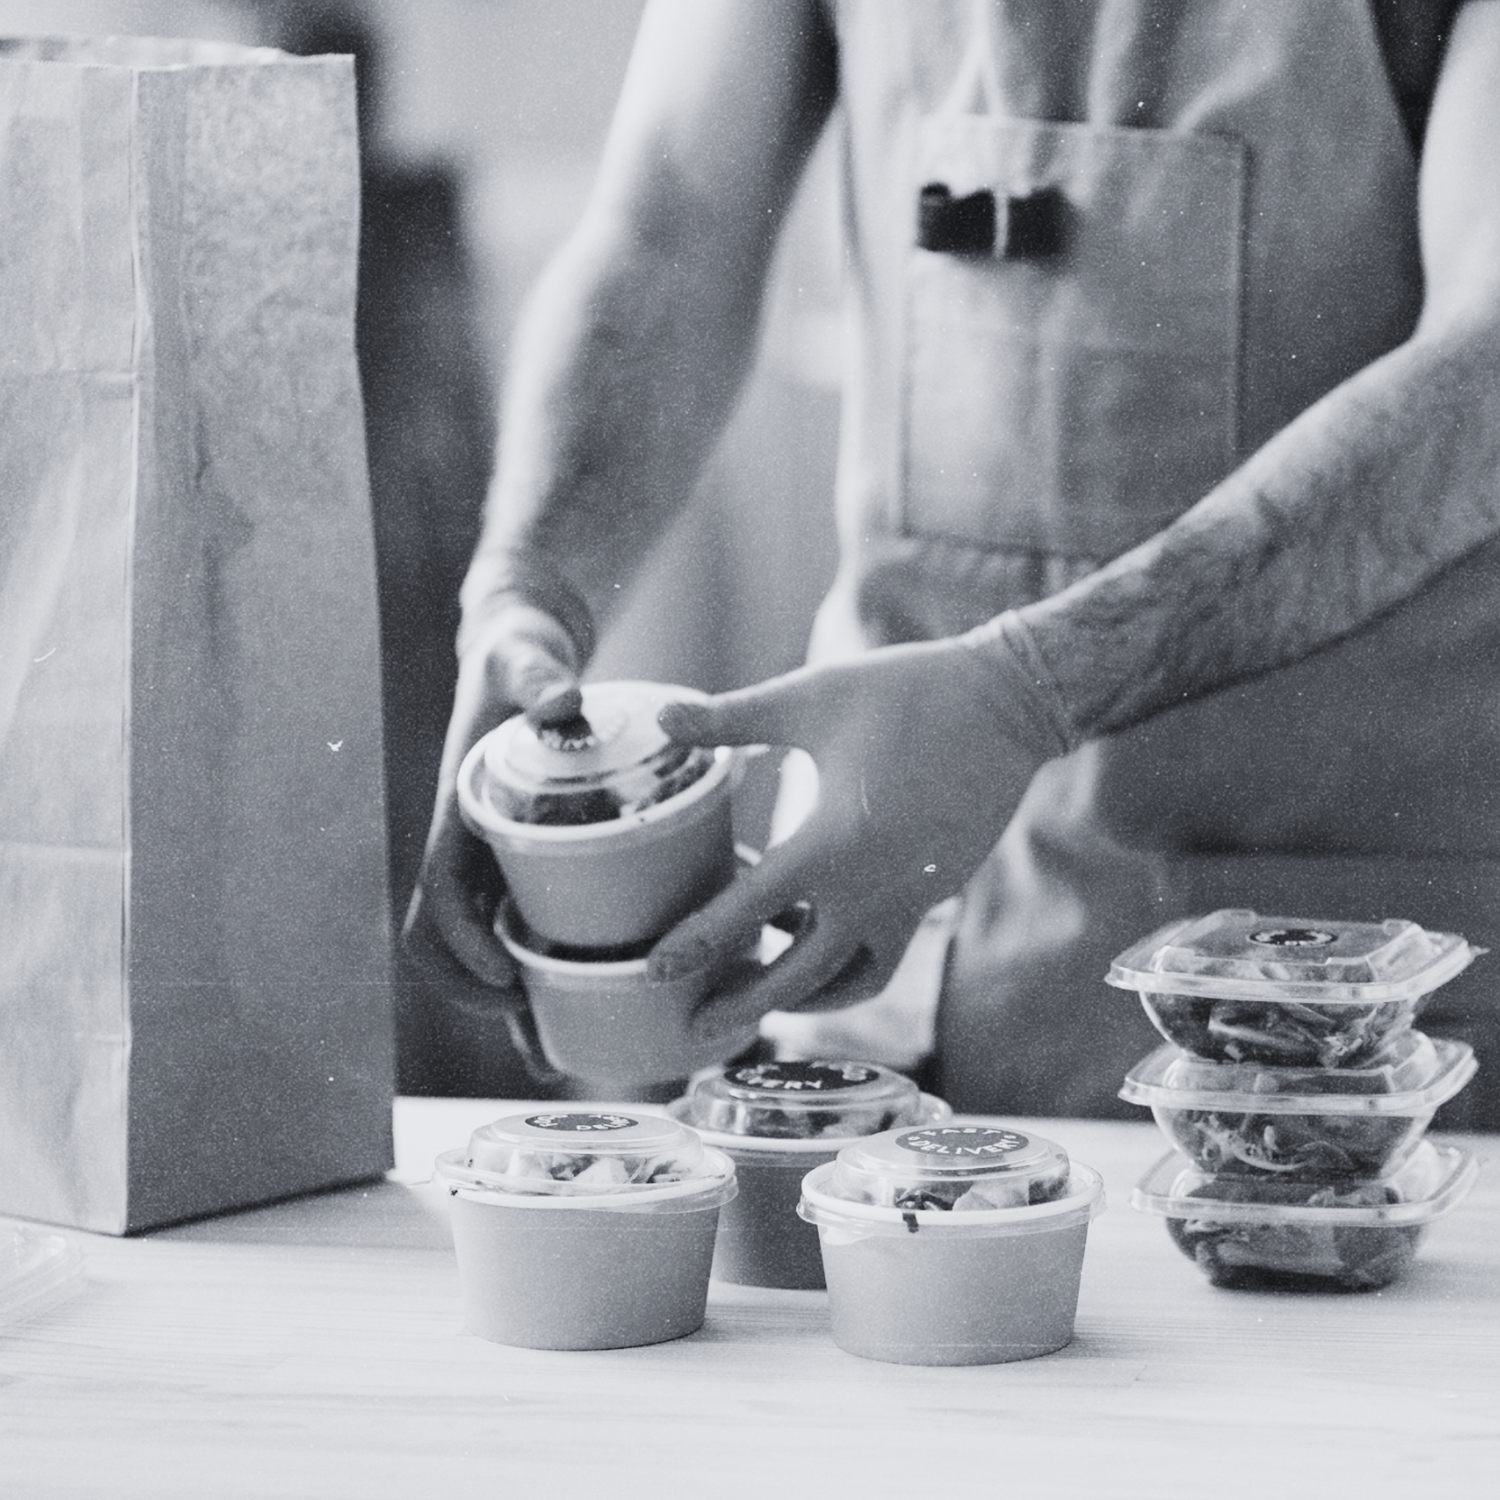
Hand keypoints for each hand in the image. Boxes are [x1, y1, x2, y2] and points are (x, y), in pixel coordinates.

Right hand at [401, 598, 587, 1079]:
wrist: (518, 653)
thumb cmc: (516, 657)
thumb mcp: (523, 657)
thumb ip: (536, 674)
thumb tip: (562, 698)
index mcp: (457, 811)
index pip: (436, 891)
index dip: (460, 943)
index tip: (503, 978)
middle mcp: (469, 847)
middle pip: (453, 941)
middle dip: (483, 995)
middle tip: (536, 1033)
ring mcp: (494, 860)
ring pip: (488, 948)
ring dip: (512, 1003)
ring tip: (556, 1053)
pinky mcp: (525, 862)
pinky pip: (524, 928)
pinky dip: (544, 972)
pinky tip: (586, 1004)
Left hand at [646, 627, 1071, 1041]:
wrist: (1009, 704)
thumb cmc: (907, 693)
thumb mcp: (810, 698)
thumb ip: (730, 717)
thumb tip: (659, 716)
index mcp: (834, 845)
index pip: (748, 911)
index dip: (696, 942)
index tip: (654, 970)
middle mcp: (873, 889)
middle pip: (800, 976)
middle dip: (745, 1005)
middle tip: (697, 1023)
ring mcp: (910, 898)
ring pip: (848, 977)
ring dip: (800, 993)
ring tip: (754, 986)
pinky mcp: (933, 893)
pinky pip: (880, 952)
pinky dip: (839, 961)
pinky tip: (808, 931)